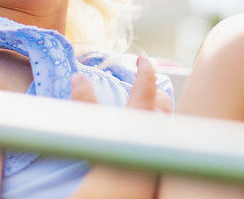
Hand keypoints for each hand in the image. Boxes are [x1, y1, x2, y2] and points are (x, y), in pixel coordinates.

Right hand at [68, 55, 167, 198]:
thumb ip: (84, 100)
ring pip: (166, 116)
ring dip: (158, 106)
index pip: (147, 82)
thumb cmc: (106, 159)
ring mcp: (161, 140)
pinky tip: (148, 130)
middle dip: (155, 87)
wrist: (122, 191)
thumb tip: (77, 76)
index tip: (142, 58)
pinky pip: (164, 133)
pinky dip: (158, 124)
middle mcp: (156, 124)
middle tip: (144, 80)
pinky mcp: (162, 155)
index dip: (145, 67)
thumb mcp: (91, 125)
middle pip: (163, 99)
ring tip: (147, 104)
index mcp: (141, 114)